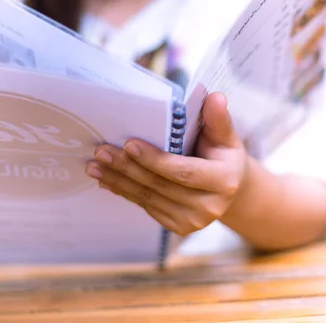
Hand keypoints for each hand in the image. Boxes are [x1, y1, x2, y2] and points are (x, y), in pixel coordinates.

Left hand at [85, 92, 248, 235]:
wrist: (230, 189)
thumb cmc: (223, 156)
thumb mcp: (226, 136)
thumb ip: (218, 118)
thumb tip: (215, 97)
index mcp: (224, 181)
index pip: (184, 172)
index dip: (155, 160)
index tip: (129, 143)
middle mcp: (210, 206)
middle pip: (160, 186)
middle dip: (127, 168)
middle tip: (102, 151)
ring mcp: (193, 221)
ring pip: (149, 198)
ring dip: (118, 181)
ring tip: (95, 165)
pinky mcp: (179, 227)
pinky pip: (146, 207)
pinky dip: (125, 192)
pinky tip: (107, 180)